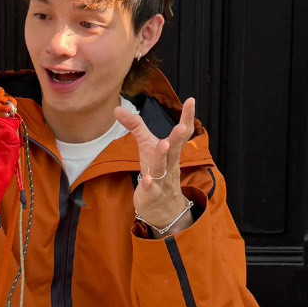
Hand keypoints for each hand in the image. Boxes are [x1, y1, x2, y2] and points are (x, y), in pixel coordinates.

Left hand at [115, 95, 196, 231]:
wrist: (162, 206)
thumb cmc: (156, 171)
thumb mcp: (147, 146)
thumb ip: (135, 127)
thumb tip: (116, 108)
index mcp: (171, 150)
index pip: (182, 133)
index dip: (187, 117)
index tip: (191, 100)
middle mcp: (169, 163)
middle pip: (175, 149)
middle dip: (179, 137)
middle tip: (182, 126)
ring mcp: (162, 179)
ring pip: (162, 167)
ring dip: (162, 155)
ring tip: (164, 144)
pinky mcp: (152, 194)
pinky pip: (151, 189)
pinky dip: (149, 184)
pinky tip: (147, 179)